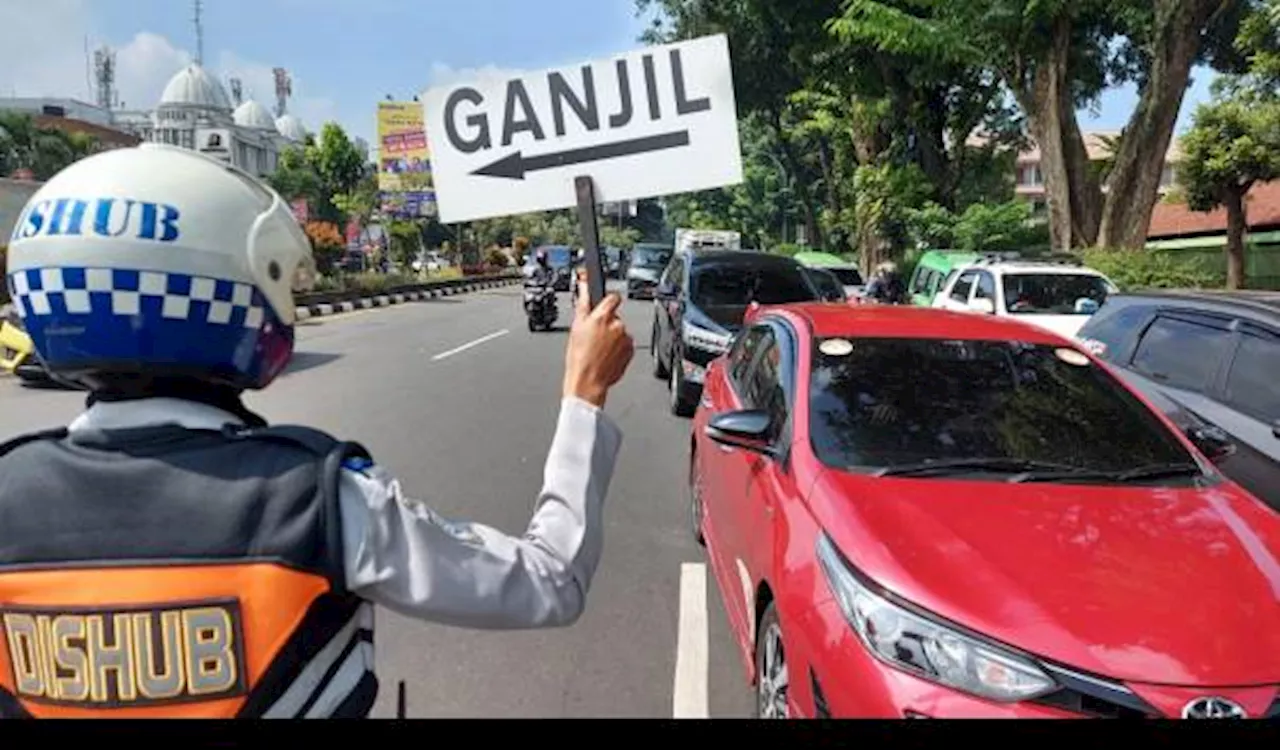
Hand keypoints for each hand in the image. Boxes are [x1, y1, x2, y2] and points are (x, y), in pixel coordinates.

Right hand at [563, 279, 633, 407]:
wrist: (588, 381)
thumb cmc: (579, 358)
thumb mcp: (575, 326)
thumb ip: (583, 302)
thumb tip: (584, 284)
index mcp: (603, 317)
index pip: (613, 296)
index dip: (607, 300)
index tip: (602, 304)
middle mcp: (617, 326)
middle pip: (614, 316)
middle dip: (606, 323)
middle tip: (593, 335)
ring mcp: (626, 339)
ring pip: (619, 331)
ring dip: (611, 337)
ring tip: (598, 349)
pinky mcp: (631, 351)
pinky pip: (625, 344)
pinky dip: (617, 348)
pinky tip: (605, 355)